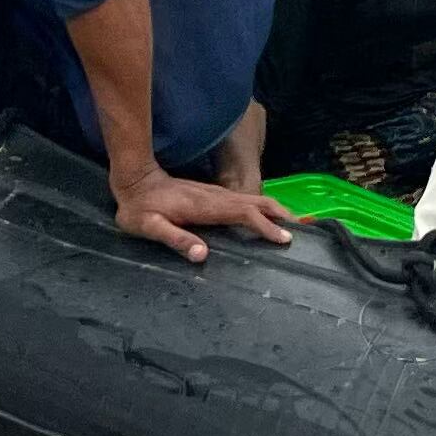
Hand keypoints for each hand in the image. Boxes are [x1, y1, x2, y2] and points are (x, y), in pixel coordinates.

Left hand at [112, 168, 295, 262]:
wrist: (135, 179)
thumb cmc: (139, 208)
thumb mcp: (149, 226)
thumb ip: (175, 239)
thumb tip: (203, 255)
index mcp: (205, 206)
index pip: (243, 214)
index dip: (265, 226)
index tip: (284, 239)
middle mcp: (216, 197)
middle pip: (256, 202)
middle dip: (279, 214)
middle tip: (300, 230)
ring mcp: (215, 194)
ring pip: (252, 199)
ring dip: (273, 210)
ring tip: (291, 224)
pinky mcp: (213, 195)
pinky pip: (244, 200)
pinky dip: (261, 208)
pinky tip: (265, 216)